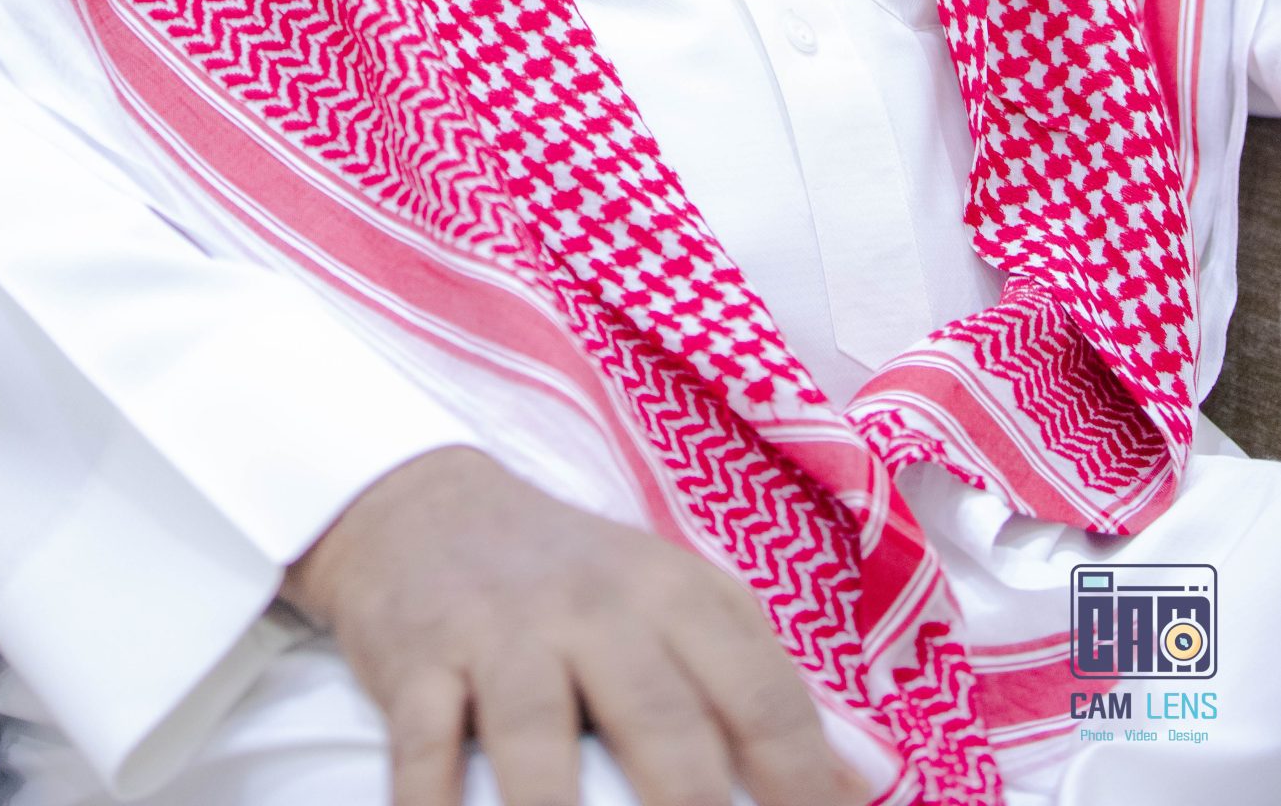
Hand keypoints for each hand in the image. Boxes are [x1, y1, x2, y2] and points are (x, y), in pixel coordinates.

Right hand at [280, 446, 869, 805]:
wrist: (425, 504)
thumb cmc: (575, 581)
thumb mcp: (678, 603)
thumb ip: (762, 687)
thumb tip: (863, 785)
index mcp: (675, 595)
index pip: (760, 694)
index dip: (802, 780)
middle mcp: (595, 608)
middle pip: (662, 719)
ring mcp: (502, 632)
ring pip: (539, 732)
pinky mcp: (418, 656)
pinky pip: (426, 737)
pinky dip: (430, 797)